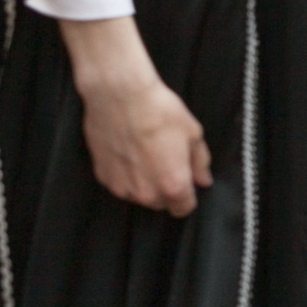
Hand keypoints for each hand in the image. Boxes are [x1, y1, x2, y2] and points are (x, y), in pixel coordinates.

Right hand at [62, 17, 211, 215]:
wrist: (120, 96)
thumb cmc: (159, 112)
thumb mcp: (192, 134)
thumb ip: (200, 163)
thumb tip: (203, 179)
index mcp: (172, 185)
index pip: (183, 209)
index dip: (188, 197)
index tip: (188, 184)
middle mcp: (145, 193)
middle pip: (161, 203)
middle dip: (167, 188)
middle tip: (167, 160)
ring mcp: (121, 187)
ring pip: (140, 195)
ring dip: (145, 183)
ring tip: (147, 153)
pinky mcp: (103, 177)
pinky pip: (121, 184)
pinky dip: (126, 175)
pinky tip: (129, 152)